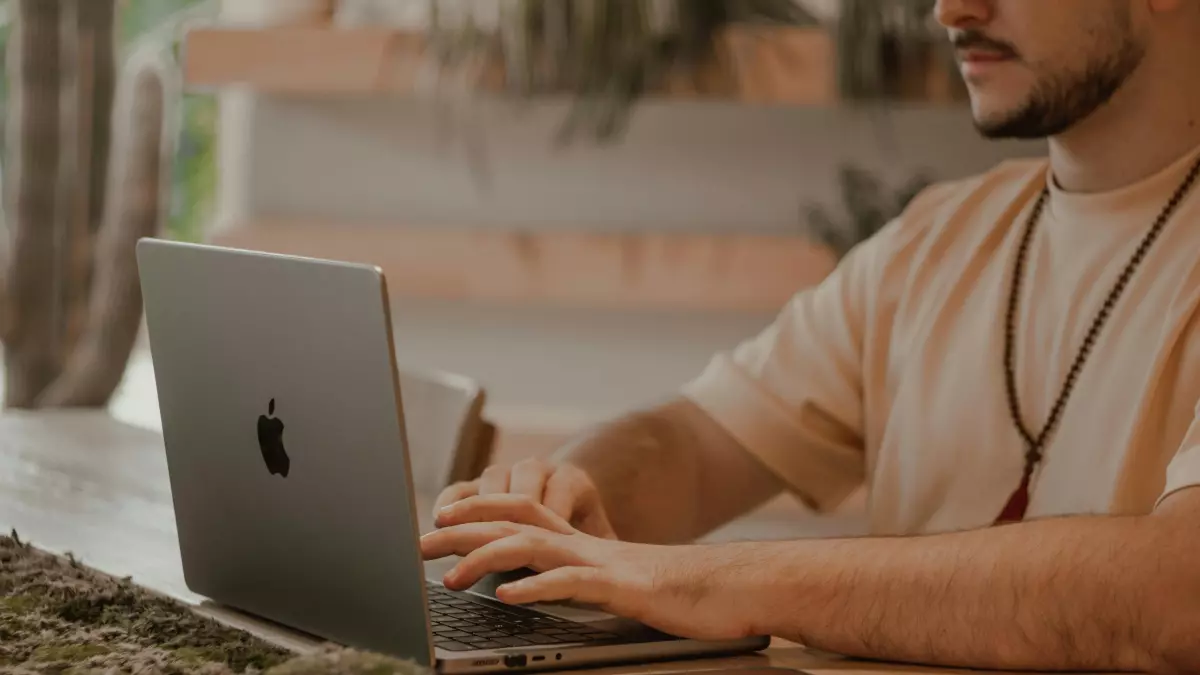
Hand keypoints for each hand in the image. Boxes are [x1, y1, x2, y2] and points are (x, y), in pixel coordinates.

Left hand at [421, 494, 763, 640]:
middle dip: (461, 528)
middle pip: (512, 522)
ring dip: (486, 558)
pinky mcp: (622, 588)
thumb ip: (577, 578)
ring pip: (533, 548)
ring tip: (450, 575)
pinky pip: (572, 584)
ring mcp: (602, 563)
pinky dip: (536, 588)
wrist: (733, 587)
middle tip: (418, 542)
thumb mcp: (615, 582)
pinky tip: (507, 598)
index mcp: (581, 541)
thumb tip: (534, 585)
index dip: (477, 509)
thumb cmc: (677, 590)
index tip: (438, 518)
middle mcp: (585, 544)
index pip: (519, 511)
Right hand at [433, 458, 617, 538]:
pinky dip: (451, 501)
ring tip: (457, 531)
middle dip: (507, 518)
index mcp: (572, 480)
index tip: (540, 546)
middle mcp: (539, 470)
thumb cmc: (584, 528)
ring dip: (474, 507)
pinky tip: (439, 520)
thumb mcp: (598, 537)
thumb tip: (623, 575)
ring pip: (491, 481)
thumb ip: (605, 550)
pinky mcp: (480, 482)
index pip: (561, 494)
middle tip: (491, 544)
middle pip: (521, 486)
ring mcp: (507, 473)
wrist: (565, 496)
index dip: (549, 517)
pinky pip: (462, 486)